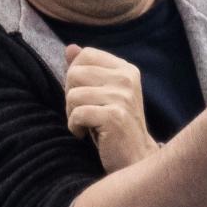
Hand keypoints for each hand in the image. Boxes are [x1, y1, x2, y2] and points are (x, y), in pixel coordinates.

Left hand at [64, 45, 159, 172]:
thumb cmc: (115, 126)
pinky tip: (85, 135)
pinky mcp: (115, 116)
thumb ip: (88, 69)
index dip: (75, 75)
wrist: (135, 158)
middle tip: (84, 113)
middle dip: (71, 95)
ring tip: (86, 124)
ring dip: (71, 114)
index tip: (85, 95)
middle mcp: (127, 79)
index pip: (86, 55)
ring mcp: (123, 97)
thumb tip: (70, 47)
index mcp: (126, 70)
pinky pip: (77, 114)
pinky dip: (74, 127)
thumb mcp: (103, 93)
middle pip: (75, 73)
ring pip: (72, 95)